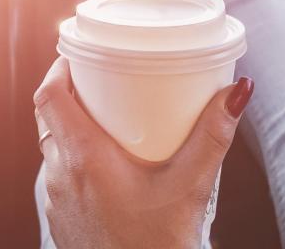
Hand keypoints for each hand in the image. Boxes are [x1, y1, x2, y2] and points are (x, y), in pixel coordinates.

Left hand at [34, 58, 253, 247]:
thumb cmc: (158, 246)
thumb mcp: (191, 186)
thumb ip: (213, 136)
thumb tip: (236, 93)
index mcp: (84, 159)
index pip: (48, 97)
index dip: (57, 68)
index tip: (77, 55)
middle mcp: (62, 177)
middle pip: (48, 118)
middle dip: (68, 93)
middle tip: (98, 79)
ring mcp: (58, 201)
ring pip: (52, 148)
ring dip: (71, 127)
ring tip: (105, 116)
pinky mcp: (63, 221)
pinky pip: (60, 176)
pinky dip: (75, 159)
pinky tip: (106, 164)